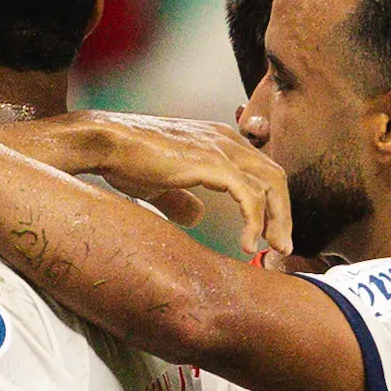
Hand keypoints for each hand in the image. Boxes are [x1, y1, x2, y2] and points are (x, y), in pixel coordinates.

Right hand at [63, 107, 292, 258]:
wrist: (107, 142)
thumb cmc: (128, 159)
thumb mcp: (162, 182)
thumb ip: (182, 198)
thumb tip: (197, 217)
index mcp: (220, 141)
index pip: (261, 171)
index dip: (271, 204)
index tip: (269, 234)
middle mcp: (227, 140)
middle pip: (275, 177)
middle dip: (282, 215)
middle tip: (281, 248)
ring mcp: (222, 149)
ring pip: (270, 185)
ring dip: (276, 221)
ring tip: (273, 250)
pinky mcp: (212, 163)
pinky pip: (249, 195)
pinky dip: (254, 222)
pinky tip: (247, 245)